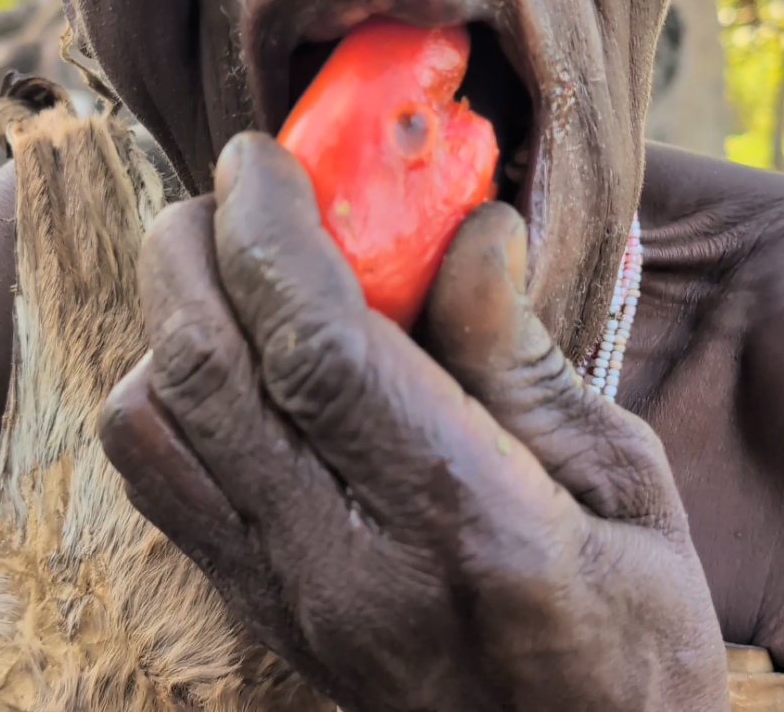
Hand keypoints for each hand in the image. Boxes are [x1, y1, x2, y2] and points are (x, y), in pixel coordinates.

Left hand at [100, 132, 728, 711]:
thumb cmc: (632, 630)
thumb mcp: (626, 482)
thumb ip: (523, 356)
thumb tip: (469, 227)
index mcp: (465, 515)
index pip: (313, 346)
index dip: (267, 228)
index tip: (260, 154)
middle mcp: (346, 560)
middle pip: (201, 370)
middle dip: (190, 246)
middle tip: (232, 188)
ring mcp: (286, 597)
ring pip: (151, 424)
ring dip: (171, 319)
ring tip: (237, 273)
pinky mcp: (257, 612)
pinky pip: (160, 481)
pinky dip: (169, 390)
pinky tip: (237, 363)